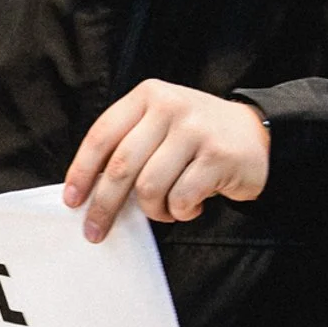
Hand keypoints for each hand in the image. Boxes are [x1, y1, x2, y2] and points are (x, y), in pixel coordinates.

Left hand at [63, 81, 269, 240]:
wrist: (256, 133)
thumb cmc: (196, 136)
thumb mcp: (159, 123)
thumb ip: (129, 145)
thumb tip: (90, 191)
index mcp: (147, 96)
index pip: (102, 135)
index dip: (82, 171)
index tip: (71, 200)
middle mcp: (170, 107)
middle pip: (121, 166)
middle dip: (104, 205)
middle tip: (95, 230)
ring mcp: (196, 130)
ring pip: (150, 187)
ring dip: (154, 210)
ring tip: (165, 211)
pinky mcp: (218, 156)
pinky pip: (182, 198)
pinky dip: (181, 212)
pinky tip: (191, 205)